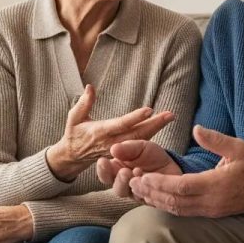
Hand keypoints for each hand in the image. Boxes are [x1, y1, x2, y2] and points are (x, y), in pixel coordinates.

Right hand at [47, 84, 174, 180]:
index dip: (135, 118)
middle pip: (137, 134)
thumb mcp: (74, 118)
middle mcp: (112, 143)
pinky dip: (151, 135)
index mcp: (100, 132)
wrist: (73, 156)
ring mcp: (118, 150)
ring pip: (141, 140)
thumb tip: (90, 87)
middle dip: (155, 124)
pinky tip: (161, 125)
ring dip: (156, 128)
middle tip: (170, 114)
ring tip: (169, 117)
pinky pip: (139, 144)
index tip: (149, 110)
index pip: (121, 124)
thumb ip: (84, 103)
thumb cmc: (74, 133)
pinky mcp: (122, 153)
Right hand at [97, 139, 180, 198]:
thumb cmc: (152, 155)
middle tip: (124, 171)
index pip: (105, 173)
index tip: (103, 161)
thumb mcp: (141, 147)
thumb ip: (127, 148)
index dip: (102, 169)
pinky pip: (143, 197)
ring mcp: (136, 193)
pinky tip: (148, 177)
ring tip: (137, 172)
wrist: (173, 164)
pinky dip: (144, 188)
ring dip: (129, 184)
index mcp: (117, 170)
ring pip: (127, 193)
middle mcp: (124, 184)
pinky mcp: (148, 199)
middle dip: (117, 179)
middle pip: (114, 187)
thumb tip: (112, 149)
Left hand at [128, 125, 243, 217]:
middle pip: (174, 201)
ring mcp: (210, 210)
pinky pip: (184, 212)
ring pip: (176, 209)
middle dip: (151, 192)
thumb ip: (215, 139)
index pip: (181, 186)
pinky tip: (155, 198)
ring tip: (138, 190)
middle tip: (131, 183)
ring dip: (156, 200)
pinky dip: (167, 205)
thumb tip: (196, 128)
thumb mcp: (239, 147)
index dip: (160, 183)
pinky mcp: (210, 213)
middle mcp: (210, 202)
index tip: (143, 176)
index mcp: (216, 185)